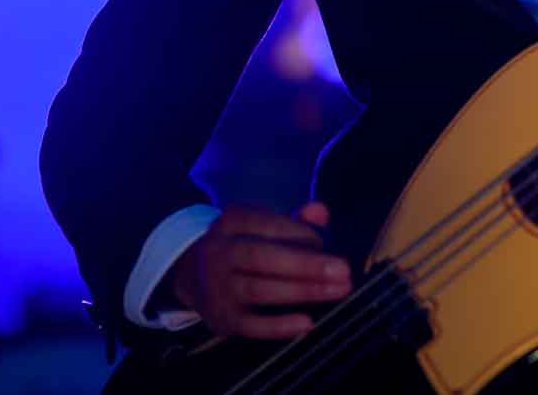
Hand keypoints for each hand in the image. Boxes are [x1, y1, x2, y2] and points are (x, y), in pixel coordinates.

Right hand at [166, 201, 351, 340]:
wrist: (193, 274)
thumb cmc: (246, 245)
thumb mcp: (264, 225)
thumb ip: (295, 220)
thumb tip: (320, 211)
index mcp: (232, 222)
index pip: (266, 223)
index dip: (298, 233)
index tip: (326, 242)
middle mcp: (218, 252)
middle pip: (261, 257)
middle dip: (306, 264)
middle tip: (344, 270)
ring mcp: (216, 287)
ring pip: (259, 290)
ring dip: (302, 291)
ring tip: (338, 290)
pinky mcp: (221, 318)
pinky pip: (250, 325)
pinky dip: (279, 326)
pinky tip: (307, 322)